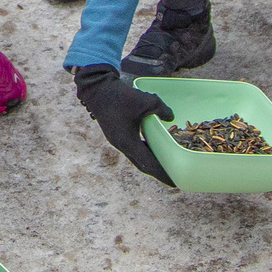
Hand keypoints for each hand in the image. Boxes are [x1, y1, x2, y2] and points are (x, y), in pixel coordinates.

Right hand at [75, 65, 174, 185]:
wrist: (98, 89)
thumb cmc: (122, 95)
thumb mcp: (147, 100)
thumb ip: (162, 110)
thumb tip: (171, 117)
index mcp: (128, 141)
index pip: (148, 163)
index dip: (162, 173)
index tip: (173, 182)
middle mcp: (121, 145)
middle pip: (142, 165)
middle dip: (157, 172)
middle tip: (172, 178)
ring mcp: (116, 141)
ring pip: (135, 158)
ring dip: (149, 162)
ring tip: (163, 166)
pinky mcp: (115, 135)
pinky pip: (131, 149)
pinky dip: (142, 152)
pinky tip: (151, 148)